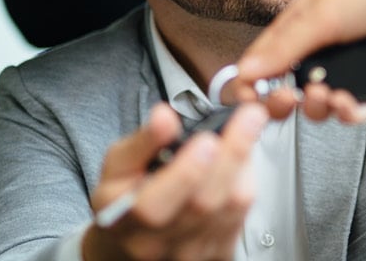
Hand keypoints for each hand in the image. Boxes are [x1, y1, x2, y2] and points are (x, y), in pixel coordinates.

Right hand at [83, 102, 266, 260]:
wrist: (134, 243)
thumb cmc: (125, 201)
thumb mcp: (117, 167)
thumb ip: (141, 142)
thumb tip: (164, 118)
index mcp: (123, 217)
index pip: (154, 204)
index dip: (185, 172)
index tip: (207, 139)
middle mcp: (156, 243)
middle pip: (203, 204)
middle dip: (231, 154)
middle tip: (248, 118)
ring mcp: (190, 253)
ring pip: (231, 208)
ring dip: (244, 163)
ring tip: (245, 131)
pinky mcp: (216, 254)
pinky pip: (242, 216)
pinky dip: (247, 181)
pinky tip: (242, 161)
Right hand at [235, 0, 365, 121]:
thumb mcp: (321, 15)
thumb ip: (284, 47)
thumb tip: (246, 73)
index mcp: (298, 30)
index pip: (262, 65)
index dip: (251, 85)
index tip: (248, 99)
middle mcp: (319, 52)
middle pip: (287, 93)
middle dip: (282, 103)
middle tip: (288, 100)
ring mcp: (346, 70)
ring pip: (319, 108)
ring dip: (318, 109)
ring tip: (328, 95)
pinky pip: (354, 111)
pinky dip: (348, 113)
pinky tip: (348, 103)